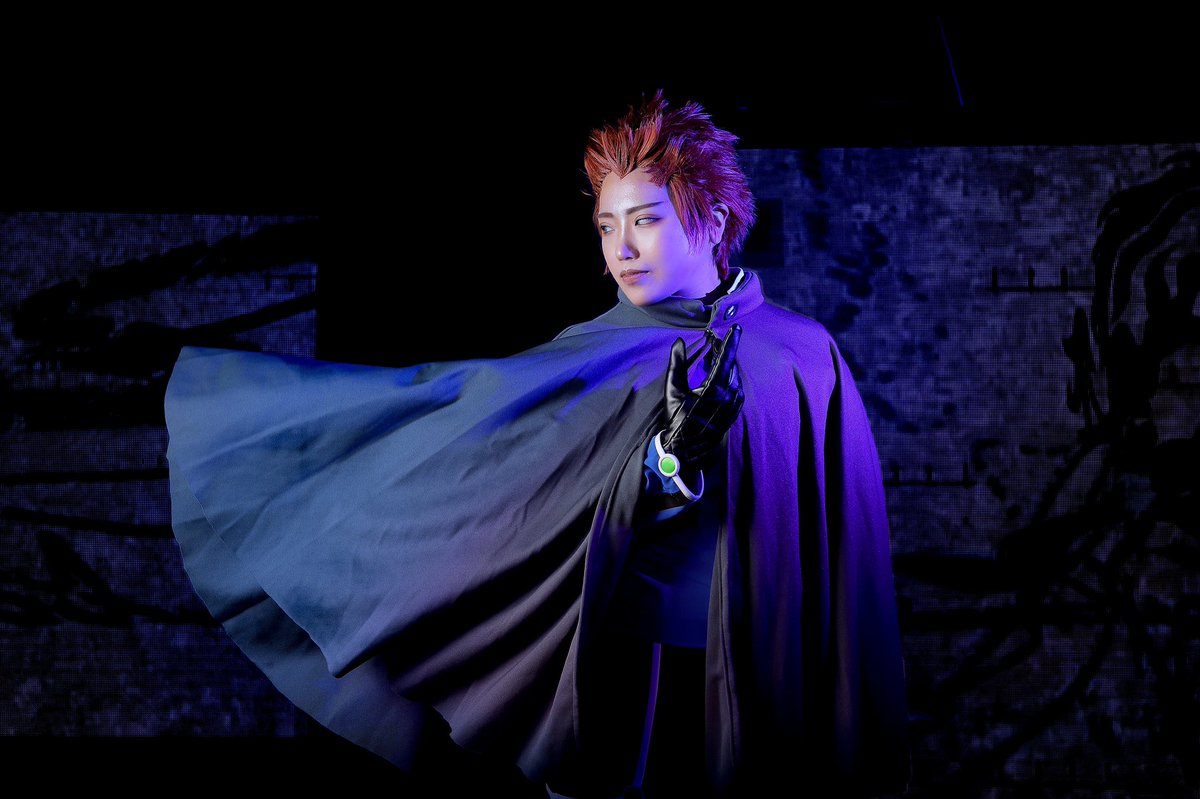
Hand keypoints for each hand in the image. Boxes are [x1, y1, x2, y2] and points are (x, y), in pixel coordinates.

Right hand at [659, 324, 743, 469]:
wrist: (686, 450)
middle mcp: (729, 396)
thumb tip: (678, 342)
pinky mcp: (735, 412)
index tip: (736, 328)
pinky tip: (720, 375)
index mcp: (715, 389)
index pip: (726, 359)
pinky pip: (737, 388)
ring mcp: (734, 405)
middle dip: (724, 352)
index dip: (731, 341)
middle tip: (715, 342)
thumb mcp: (673, 391)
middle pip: (731, 366)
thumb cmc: (677, 420)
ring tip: (715, 357)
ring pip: (735, 377)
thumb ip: (676, 364)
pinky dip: (730, 378)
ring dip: (726, 366)